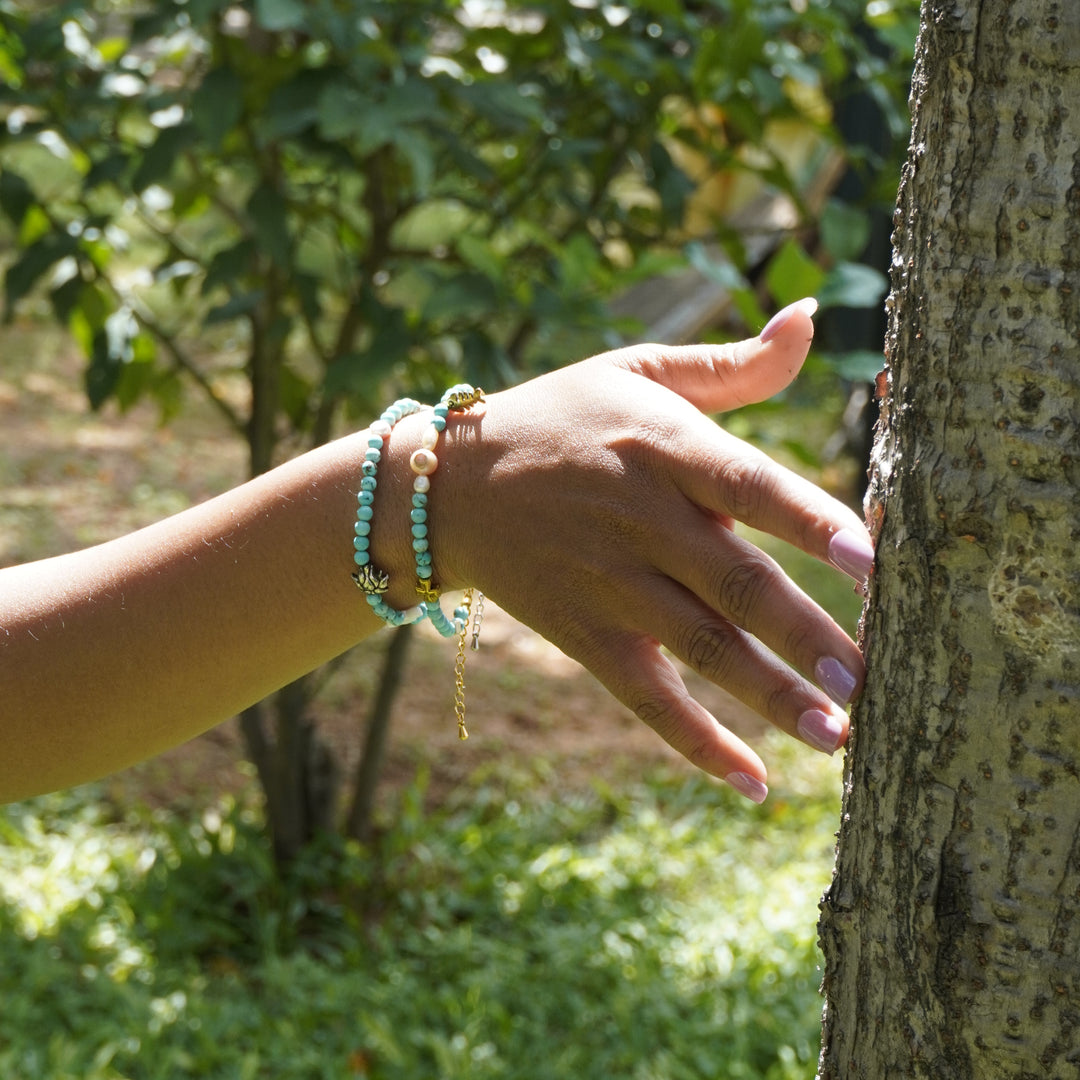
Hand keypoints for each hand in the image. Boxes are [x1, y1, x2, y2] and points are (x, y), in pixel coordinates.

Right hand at [435, 299, 874, 801]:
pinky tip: (755, 785)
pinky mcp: (585, 638)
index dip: (807, 518)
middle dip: (804, 634)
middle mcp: (640, 520)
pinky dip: (697, 744)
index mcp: (662, 447)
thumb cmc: (563, 419)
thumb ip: (732, 365)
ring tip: (841, 738)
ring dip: (769, 696)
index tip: (871, 560)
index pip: (747, 484)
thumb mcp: (638, 374)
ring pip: (700, 649)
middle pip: (734, 582)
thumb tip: (814, 316)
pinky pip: (645, 698)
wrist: (453, 487)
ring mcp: (609, 586)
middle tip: (872, 683)